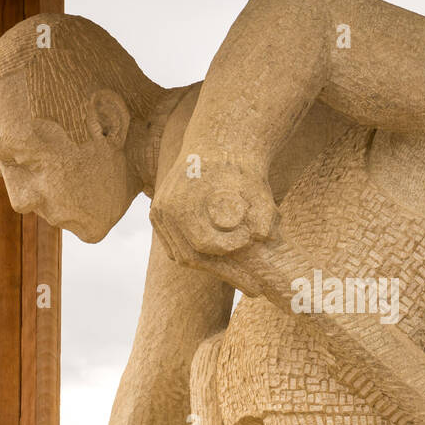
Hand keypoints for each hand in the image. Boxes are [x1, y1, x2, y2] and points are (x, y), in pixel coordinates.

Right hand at [149, 149, 279, 265]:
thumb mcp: (256, 186)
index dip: (231, 254)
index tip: (252, 249)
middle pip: (190, 257)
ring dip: (211, 266)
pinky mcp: (161, 216)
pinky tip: (223, 260)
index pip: (203, 245)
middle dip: (224, 270)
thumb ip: (263, 211)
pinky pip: (177, 246)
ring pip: (181, 256)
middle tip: (253, 281)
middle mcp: (163, 211)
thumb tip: (266, 235)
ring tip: (241, 272)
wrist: (217, 143)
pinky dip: (198, 256)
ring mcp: (158, 215)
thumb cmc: (238, 164)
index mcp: (180, 203)